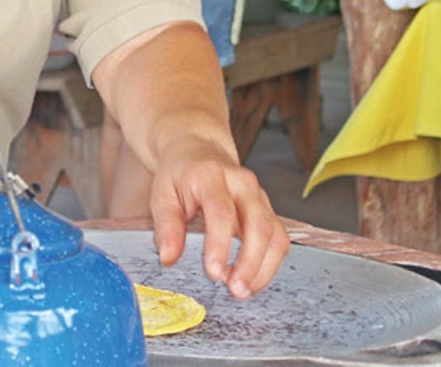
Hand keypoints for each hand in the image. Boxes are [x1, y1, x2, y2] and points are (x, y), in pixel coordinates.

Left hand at [148, 133, 289, 299]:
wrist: (198, 149)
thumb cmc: (179, 174)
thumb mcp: (161, 193)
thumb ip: (166, 226)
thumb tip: (168, 259)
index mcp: (211, 175)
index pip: (222, 211)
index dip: (220, 244)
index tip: (213, 273)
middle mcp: (242, 183)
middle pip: (259, 224)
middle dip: (250, 263)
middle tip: (234, 290)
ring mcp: (259, 196)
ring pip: (275, 234)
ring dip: (263, 269)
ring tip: (242, 291)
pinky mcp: (267, 210)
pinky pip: (279, 240)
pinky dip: (269, 265)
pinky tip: (251, 280)